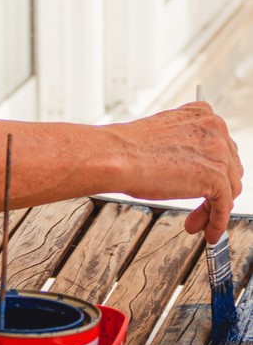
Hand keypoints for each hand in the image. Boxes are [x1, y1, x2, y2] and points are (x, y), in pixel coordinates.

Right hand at [110, 101, 243, 243]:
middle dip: (214, 190)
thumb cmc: (127, 148)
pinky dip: (217, 222)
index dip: (212, 169)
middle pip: (229, 168)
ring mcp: (217, 152)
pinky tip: (208, 231)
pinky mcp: (216, 177)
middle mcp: (214, 128)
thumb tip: (193, 166)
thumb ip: (186, 144)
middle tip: (198, 206)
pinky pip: (224, 206)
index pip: (220, 147)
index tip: (202, 183)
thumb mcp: (164, 135)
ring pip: (229, 188)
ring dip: (213, 209)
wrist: (115, 156)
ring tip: (196, 221)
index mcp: (201, 114)